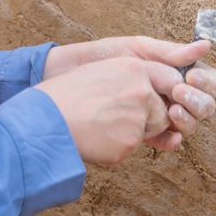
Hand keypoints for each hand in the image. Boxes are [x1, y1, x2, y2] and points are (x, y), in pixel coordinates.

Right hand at [36, 56, 174, 165]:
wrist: (44, 119)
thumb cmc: (64, 95)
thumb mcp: (100, 71)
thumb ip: (129, 77)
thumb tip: (150, 90)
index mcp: (133, 67)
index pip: (170, 78)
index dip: (166, 92)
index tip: (157, 100)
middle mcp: (141, 90)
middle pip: (163, 110)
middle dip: (148, 118)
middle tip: (115, 117)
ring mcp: (137, 118)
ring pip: (150, 130)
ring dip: (133, 132)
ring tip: (101, 125)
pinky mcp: (129, 142)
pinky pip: (131, 147)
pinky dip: (116, 147)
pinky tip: (95, 137)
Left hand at [43, 36, 215, 146]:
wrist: (67, 81)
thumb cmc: (100, 59)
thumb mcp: (136, 50)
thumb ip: (170, 53)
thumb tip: (206, 46)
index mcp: (176, 72)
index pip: (212, 82)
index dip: (210, 82)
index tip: (192, 77)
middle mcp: (174, 95)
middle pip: (206, 105)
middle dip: (199, 101)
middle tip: (179, 94)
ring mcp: (160, 115)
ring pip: (190, 124)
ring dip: (189, 120)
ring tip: (172, 112)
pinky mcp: (144, 133)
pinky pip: (168, 141)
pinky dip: (173, 141)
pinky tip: (170, 138)